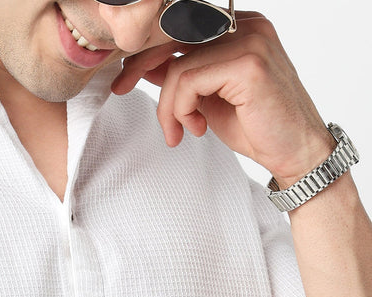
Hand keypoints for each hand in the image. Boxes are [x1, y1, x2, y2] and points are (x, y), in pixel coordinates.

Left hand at [110, 12, 333, 186]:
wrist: (294, 152)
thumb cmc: (256, 126)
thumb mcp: (207, 98)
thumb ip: (181, 77)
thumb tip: (145, 66)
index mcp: (238, 28)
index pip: (179, 28)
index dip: (146, 52)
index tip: (123, 79)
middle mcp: (246, 25)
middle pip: (172, 38)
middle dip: (139, 66)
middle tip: (120, 90)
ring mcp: (249, 40)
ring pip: (178, 68)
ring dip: (168, 107)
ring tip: (179, 131)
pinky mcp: (247, 64)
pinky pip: (188, 81)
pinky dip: (181, 110)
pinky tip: (196, 128)